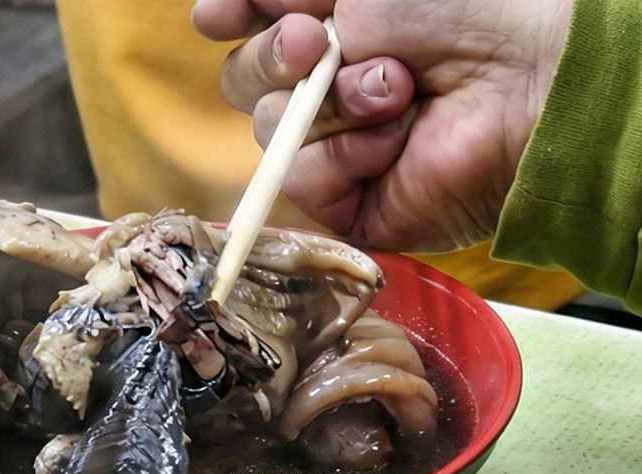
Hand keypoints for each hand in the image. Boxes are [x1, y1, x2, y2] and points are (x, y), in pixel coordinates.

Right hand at [191, 0, 572, 250]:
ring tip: (393, 91)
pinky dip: (341, 154)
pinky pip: (300, 179)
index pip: (246, 31)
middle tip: (315, 43)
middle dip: (273, 57)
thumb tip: (208, 12)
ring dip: (328, 104)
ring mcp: (333, 147)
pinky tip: (392, 139)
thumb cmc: (456, 12)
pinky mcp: (347, 201)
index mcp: (327, 33)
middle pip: (243, 81)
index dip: (227, 21)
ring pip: (268, 129)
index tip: (218, 15)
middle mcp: (323, 89)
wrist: (519, 78)